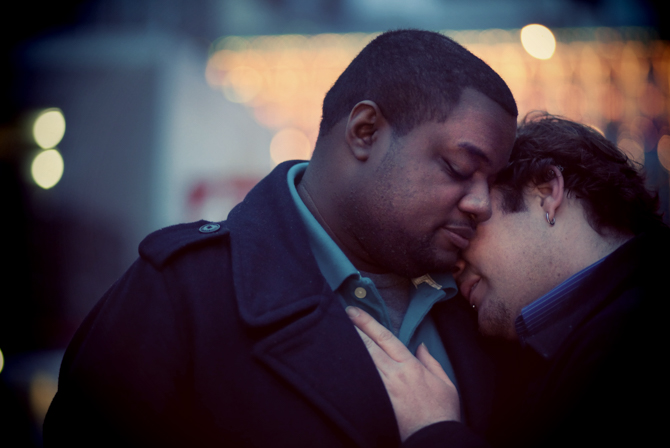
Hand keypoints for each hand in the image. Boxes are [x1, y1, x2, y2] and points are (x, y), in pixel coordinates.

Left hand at [346, 306, 460, 441]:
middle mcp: (394, 373)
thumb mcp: (445, 383)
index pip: (385, 337)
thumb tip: (421, 346)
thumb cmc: (442, 412)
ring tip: (336, 335)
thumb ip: (431, 362)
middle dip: (353, 329)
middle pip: (368, 346)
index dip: (367, 322)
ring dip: (349, 347)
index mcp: (410, 365)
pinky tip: (341, 363)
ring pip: (362, 362)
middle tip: (338, 317)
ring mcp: (383, 389)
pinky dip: (351, 370)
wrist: (434, 438)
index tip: (354, 311)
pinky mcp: (377, 403)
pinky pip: (361, 382)